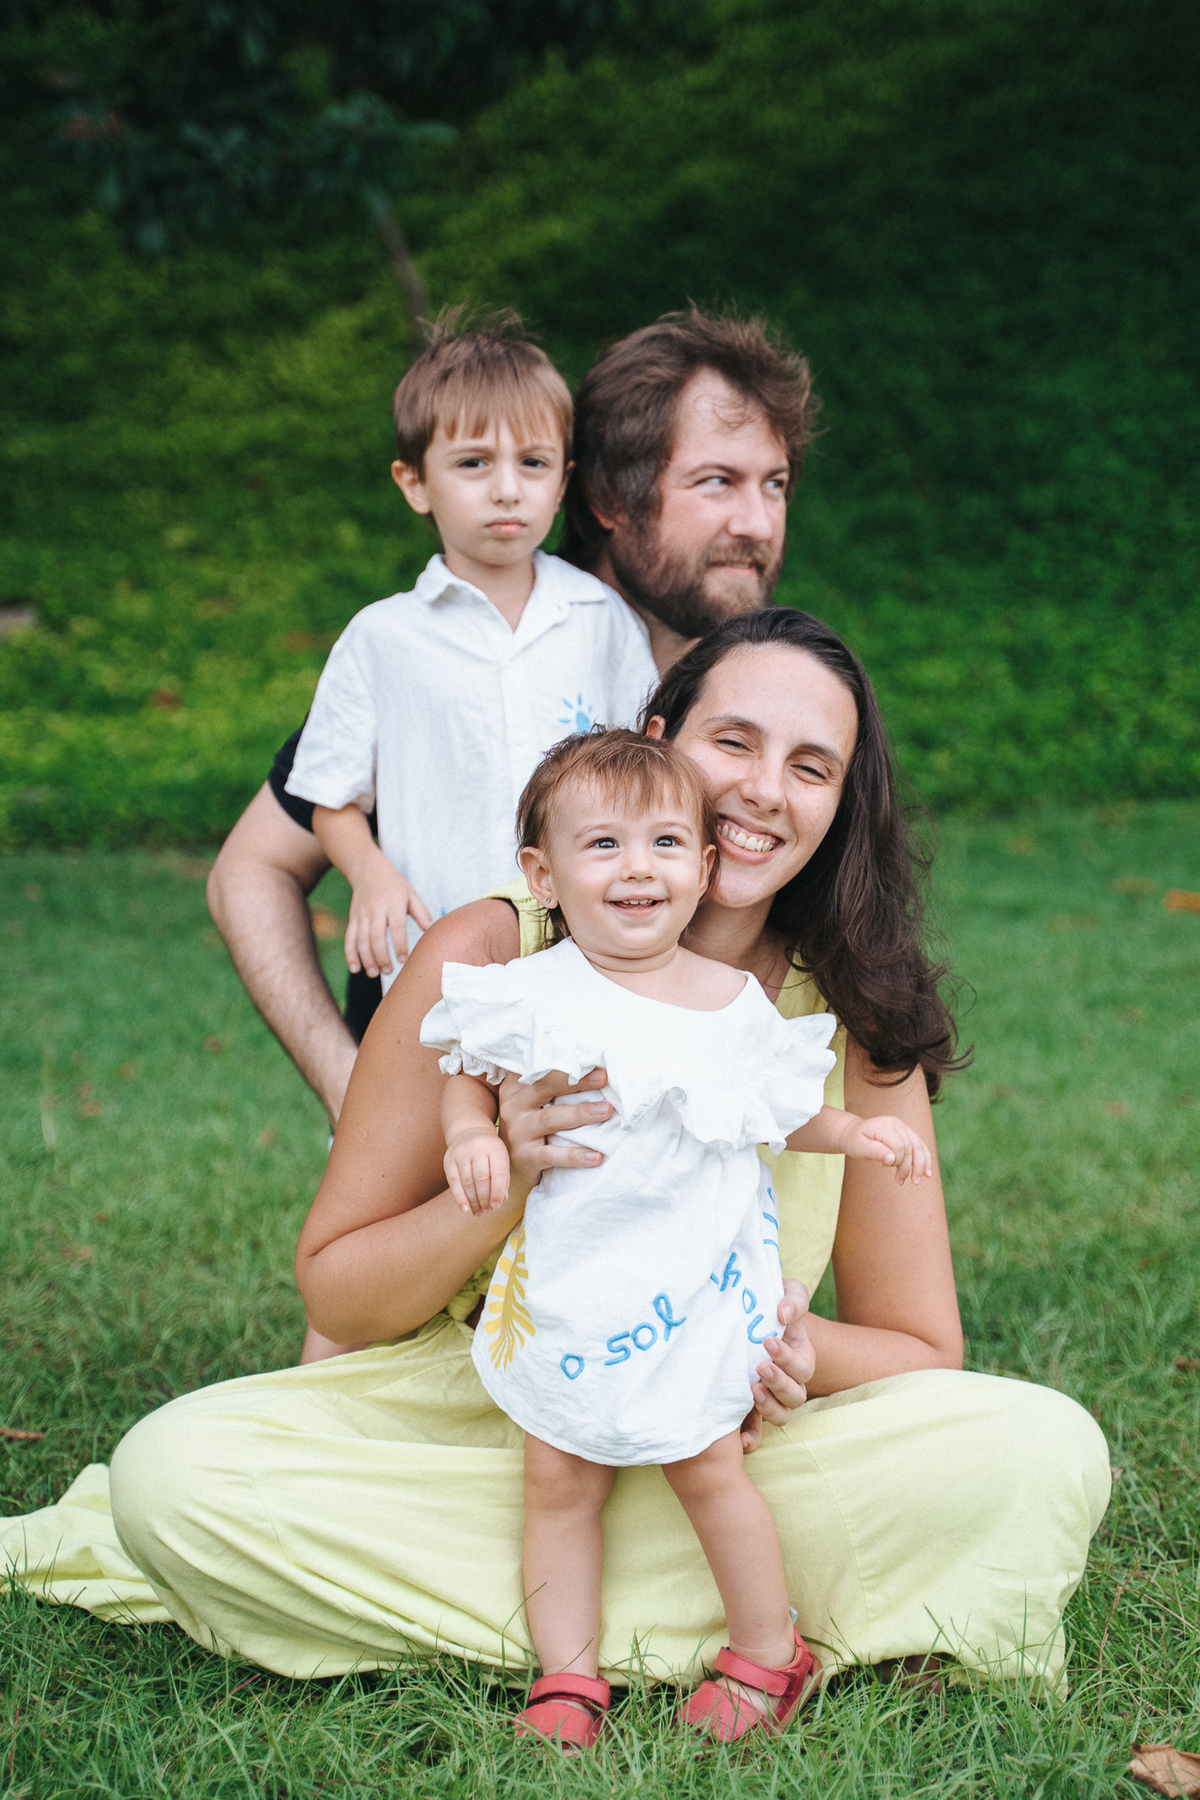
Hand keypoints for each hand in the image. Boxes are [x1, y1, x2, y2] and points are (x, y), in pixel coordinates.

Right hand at [344, 850, 432, 977]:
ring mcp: (362, 914)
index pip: (397, 926)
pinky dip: (350, 954)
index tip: (403, 960)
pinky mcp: (353, 919)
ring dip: (366, 958)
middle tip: (388, 971)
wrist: (368, 870)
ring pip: (361, 939)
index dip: (399, 944)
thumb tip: (431, 930)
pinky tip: (354, 969)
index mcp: (393, 903)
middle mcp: (376, 909)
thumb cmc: (395, 885)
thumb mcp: (411, 894)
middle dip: (381, 956)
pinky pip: (349, 938)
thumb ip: (421, 912)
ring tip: (374, 973)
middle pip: (376, 936)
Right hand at [444, 1130, 510, 1214]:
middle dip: (485, 1198)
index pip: (498, 1173)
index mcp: (495, 1148)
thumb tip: (501, 1200)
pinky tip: (464, 1208)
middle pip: (481, 1178)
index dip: (497, 1192)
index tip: (496, 1206)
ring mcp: (462, 1153)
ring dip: (473, 1201)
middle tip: (487, 1211)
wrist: (469, 1132)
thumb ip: (503, 1179)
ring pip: (467, 1181)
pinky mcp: (449, 1159)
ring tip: (478, 1212)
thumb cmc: (489, 1151)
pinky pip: (453, 1181)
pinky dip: (459, 1197)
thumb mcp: (500, 1159)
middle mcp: (477, 1148)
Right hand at [496, 1066, 613, 1186]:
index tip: (593, 1058)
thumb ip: (554, 1084)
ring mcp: (518, 1131)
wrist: (509, 1165)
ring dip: (580, 1113)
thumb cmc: (534, 1125)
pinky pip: (551, 1155)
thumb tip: (596, 1069)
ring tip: (606, 1110)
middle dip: (576, 1081)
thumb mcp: (536, 1101)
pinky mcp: (525, 1157)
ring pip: (550, 1118)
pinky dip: (574, 1155)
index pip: (541, 1068)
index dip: (565, 1061)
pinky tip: (596, 1156)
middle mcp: (515, 1105)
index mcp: (519, 1086)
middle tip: (603, 1077)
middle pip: (544, 1086)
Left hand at [741, 1280, 815, 1451]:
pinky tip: (740, 1439)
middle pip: (795, 1396)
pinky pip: (757, 1429)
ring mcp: (771, 1395)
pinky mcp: (750, 1404)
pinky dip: (752, 1436)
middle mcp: (790, 1381)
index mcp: (801, 1357)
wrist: (748, 1315)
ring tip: (752, 1390)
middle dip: (780, 1383)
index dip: (788, 1358)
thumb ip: (793, 1299)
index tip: (767, 1341)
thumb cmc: (771, 1302)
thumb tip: (783, 1313)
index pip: (803, 1367)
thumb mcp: (786, 1292)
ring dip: (769, 1407)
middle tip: (761, 1367)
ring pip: (781, 1415)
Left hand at [836, 1113, 932, 1184]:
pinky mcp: (907, 1133)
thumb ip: (874, 1151)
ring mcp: (903, 1127)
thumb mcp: (859, 1147)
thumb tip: (892, 1159)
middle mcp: (897, 1124)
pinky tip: (927, 1173)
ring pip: (919, 1146)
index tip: (883, 1167)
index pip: (899, 1146)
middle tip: (900, 1182)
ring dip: (920, 1165)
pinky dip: (925, 1159)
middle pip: (911, 1147)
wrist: (854, 1133)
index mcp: (884, 1125)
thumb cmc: (855, 1141)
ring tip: (916, 1181)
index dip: (897, 1161)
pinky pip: (920, 1146)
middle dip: (908, 1167)